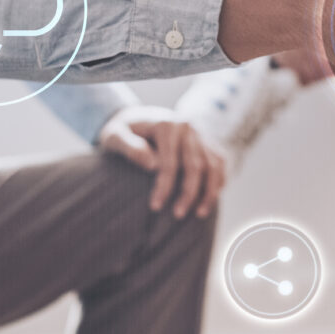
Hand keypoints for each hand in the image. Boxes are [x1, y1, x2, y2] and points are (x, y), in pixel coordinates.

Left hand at [97, 105, 225, 218]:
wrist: (134, 118)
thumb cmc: (121, 131)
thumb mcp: (114, 135)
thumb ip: (129, 147)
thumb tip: (152, 166)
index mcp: (166, 125)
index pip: (170, 162)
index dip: (164, 186)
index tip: (155, 207)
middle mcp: (187, 127)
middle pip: (195, 165)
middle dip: (189, 193)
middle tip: (178, 215)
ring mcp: (199, 133)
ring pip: (213, 165)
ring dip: (210, 191)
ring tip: (201, 213)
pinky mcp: (205, 140)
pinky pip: (219, 161)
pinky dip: (220, 179)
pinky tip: (212, 198)